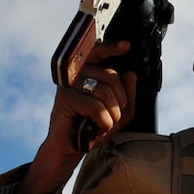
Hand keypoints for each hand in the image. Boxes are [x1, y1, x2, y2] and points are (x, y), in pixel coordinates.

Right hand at [15, 41, 136, 193]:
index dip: (112, 48)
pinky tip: (96, 127)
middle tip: (112, 116)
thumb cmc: (95, 127)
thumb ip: (128, 94)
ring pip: (105, 91)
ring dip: (112, 113)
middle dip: (120, 100)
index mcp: (90, 73)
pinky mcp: (64, 98)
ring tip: (103, 123)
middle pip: (112, 75)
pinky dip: (103, 121)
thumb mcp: (121, 112)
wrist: (73, 147)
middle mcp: (77, 74)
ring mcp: (69, 85)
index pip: (100, 53)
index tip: (127, 46)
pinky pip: (96, 106)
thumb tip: (130, 74)